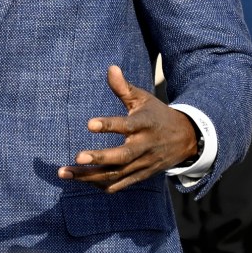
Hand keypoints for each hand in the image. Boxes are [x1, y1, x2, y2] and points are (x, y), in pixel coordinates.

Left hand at [57, 65, 199, 192]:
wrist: (186, 139)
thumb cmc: (157, 115)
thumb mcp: (143, 99)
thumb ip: (124, 87)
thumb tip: (110, 68)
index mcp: (145, 124)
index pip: (127, 126)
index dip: (109, 125)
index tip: (89, 124)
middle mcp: (145, 146)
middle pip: (123, 156)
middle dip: (100, 158)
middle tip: (78, 157)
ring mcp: (143, 164)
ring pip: (117, 174)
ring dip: (90, 176)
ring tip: (65, 172)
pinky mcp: (140, 175)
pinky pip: (120, 184)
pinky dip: (101, 184)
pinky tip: (81, 179)